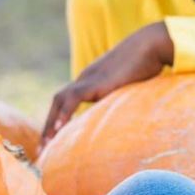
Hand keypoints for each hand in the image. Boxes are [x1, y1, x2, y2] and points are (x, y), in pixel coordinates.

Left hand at [42, 23, 174, 147]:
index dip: (58, 120)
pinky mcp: (96, 81)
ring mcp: (89, 78)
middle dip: (48, 127)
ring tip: (46, 147)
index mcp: (92, 80)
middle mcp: (86, 78)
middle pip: (57, 102)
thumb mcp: (132, 84)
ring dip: (50, 124)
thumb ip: (123, 98)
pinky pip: (73, 98)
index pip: (66, 101)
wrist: (152, 44)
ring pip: (60, 101)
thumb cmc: (148, 63)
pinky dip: (64, 113)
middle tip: (41, 151)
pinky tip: (59, 129)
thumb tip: (130, 116)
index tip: (53, 142)